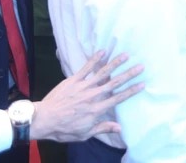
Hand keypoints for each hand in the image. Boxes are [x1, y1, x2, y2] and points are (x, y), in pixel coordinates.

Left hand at [30, 51, 144, 141]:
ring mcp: (83, 87)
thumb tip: (120, 128)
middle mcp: (92, 96)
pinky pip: (86, 68)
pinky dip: (94, 60)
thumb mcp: (84, 134)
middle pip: (114, 83)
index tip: (142, 84)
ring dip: (115, 63)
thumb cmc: (63, 129)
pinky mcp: (73, 81)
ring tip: (126, 55)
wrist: (43, 120)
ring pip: (102, 73)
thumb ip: (102, 128)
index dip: (131, 91)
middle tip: (140, 66)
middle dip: (129, 74)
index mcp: (96, 110)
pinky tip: (103, 51)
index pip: (118, 98)